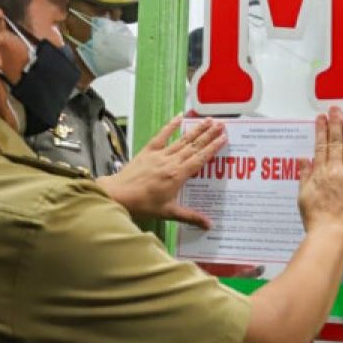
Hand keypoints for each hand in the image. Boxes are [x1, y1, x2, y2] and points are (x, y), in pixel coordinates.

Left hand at [97, 115, 226, 225]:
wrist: (118, 195)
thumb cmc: (143, 205)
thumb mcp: (169, 212)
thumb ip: (191, 217)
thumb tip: (209, 225)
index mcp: (178, 175)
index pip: (200, 158)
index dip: (213, 147)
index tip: (224, 137)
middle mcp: (171, 161)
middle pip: (194, 145)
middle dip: (209, 134)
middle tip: (221, 124)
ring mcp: (159, 154)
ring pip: (182, 139)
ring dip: (196, 129)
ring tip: (208, 120)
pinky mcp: (148, 151)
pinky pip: (162, 135)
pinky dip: (170, 126)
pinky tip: (179, 116)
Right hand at [297, 107, 342, 238]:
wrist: (330, 232)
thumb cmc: (316, 219)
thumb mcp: (303, 196)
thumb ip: (304, 176)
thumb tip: (303, 159)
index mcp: (319, 173)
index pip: (320, 146)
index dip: (321, 130)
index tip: (321, 118)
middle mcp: (335, 170)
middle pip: (335, 142)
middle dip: (335, 123)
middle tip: (336, 109)